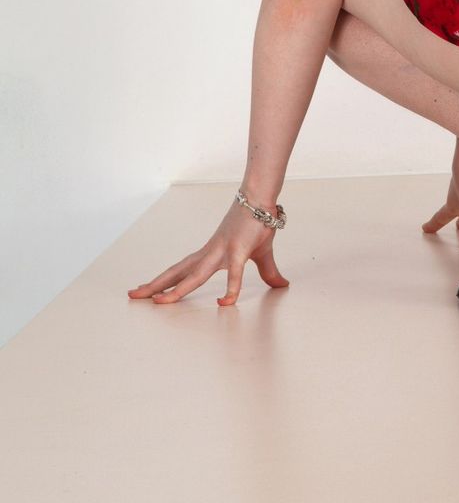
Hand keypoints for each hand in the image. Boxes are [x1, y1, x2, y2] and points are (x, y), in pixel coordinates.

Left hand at [127, 198, 289, 305]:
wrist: (261, 198)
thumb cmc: (258, 223)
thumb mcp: (262, 255)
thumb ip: (268, 273)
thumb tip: (281, 285)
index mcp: (211, 254)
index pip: (183, 270)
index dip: (166, 281)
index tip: (150, 292)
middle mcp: (210, 253)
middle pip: (178, 272)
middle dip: (156, 285)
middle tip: (133, 295)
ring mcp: (222, 252)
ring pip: (194, 275)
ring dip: (175, 289)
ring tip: (157, 302)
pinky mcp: (239, 251)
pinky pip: (234, 274)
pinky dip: (230, 289)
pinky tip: (224, 303)